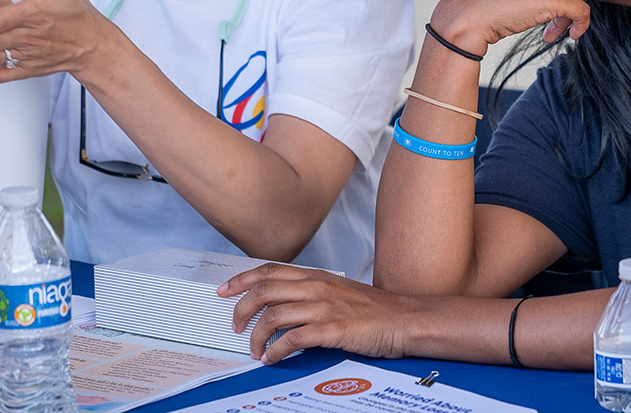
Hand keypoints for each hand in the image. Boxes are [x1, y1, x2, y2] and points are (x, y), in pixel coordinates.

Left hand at [218, 263, 416, 363]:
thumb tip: (284, 305)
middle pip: (264, 290)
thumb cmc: (376, 310)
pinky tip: (273, 358)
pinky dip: (276, 351)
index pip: (270, 270)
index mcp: (317, 277)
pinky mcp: (333, 329)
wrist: (405, 319)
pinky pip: (292, 339)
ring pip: (273, 315)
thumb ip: (313, 294)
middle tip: (235, 325)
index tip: (225, 290)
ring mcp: (325, 307)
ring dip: (256, 336)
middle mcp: (317, 287)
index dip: (242, 279)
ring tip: (255, 350)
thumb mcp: (340, 292)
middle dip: (241, 308)